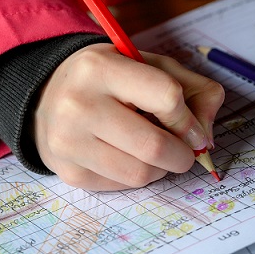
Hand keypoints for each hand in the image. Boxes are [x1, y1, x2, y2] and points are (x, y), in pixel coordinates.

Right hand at [33, 44, 224, 190]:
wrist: (48, 96)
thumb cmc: (111, 80)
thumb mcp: (151, 66)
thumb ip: (193, 90)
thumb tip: (206, 139)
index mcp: (101, 68)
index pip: (167, 97)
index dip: (188, 118)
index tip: (191, 127)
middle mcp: (79, 104)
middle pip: (154, 145)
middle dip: (183, 155)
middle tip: (185, 152)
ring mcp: (69, 142)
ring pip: (141, 174)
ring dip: (161, 169)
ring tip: (156, 153)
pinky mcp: (69, 172)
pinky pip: (122, 186)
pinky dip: (138, 176)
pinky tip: (129, 157)